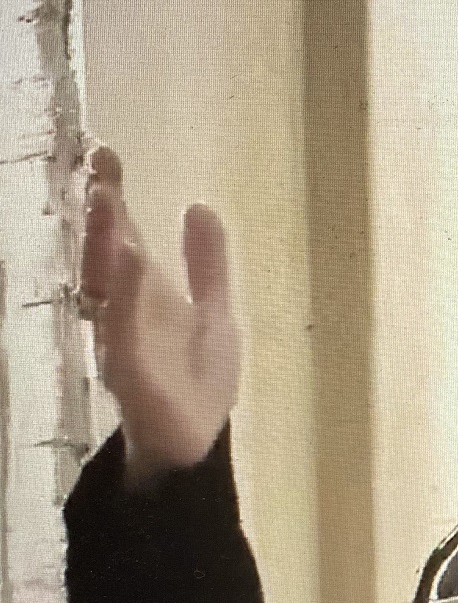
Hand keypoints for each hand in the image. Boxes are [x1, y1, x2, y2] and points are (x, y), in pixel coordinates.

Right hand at [79, 146, 240, 485]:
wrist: (194, 446)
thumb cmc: (198, 382)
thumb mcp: (214, 312)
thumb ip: (207, 264)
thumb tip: (200, 206)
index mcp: (145, 295)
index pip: (125, 237)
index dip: (115, 199)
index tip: (106, 156)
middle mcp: (125, 310)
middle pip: (108, 252)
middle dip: (102, 211)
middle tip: (98, 165)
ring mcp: (124, 337)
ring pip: (108, 282)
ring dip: (107, 242)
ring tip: (108, 198)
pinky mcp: (131, 368)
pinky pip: (124, 327)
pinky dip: (125, 294)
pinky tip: (129, 260)